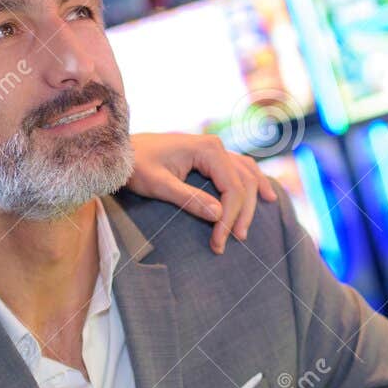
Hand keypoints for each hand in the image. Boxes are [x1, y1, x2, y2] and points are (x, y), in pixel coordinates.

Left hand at [127, 131, 276, 253]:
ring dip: (251, 201)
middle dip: (241, 214)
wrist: (123, 151)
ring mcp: (215, 150)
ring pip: (246, 176)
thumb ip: (188, 199)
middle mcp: (216, 146)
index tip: (219, 241)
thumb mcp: (159, 185)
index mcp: (208, 150)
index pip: (233, 187)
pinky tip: (263, 195)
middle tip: (232, 240)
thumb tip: (219, 215)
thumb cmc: (137, 166)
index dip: (229, 217)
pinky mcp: (210, 157)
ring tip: (248, 226)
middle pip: (244, 183)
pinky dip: (251, 183)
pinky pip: (239, 170)